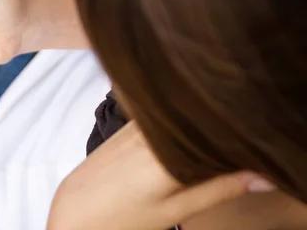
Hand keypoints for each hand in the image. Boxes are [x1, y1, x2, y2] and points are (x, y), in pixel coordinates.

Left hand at [48, 122, 275, 229]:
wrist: (75, 211)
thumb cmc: (121, 217)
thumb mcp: (175, 210)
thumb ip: (220, 188)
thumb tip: (260, 175)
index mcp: (168, 146)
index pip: (216, 131)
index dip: (233, 142)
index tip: (237, 157)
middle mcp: (152, 126)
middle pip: (198, 121)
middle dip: (213, 136)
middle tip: (211, 163)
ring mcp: (136, 121)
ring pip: (180, 119)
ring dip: (193, 133)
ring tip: (187, 160)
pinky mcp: (127, 123)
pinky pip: (161, 118)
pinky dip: (174, 129)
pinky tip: (174, 147)